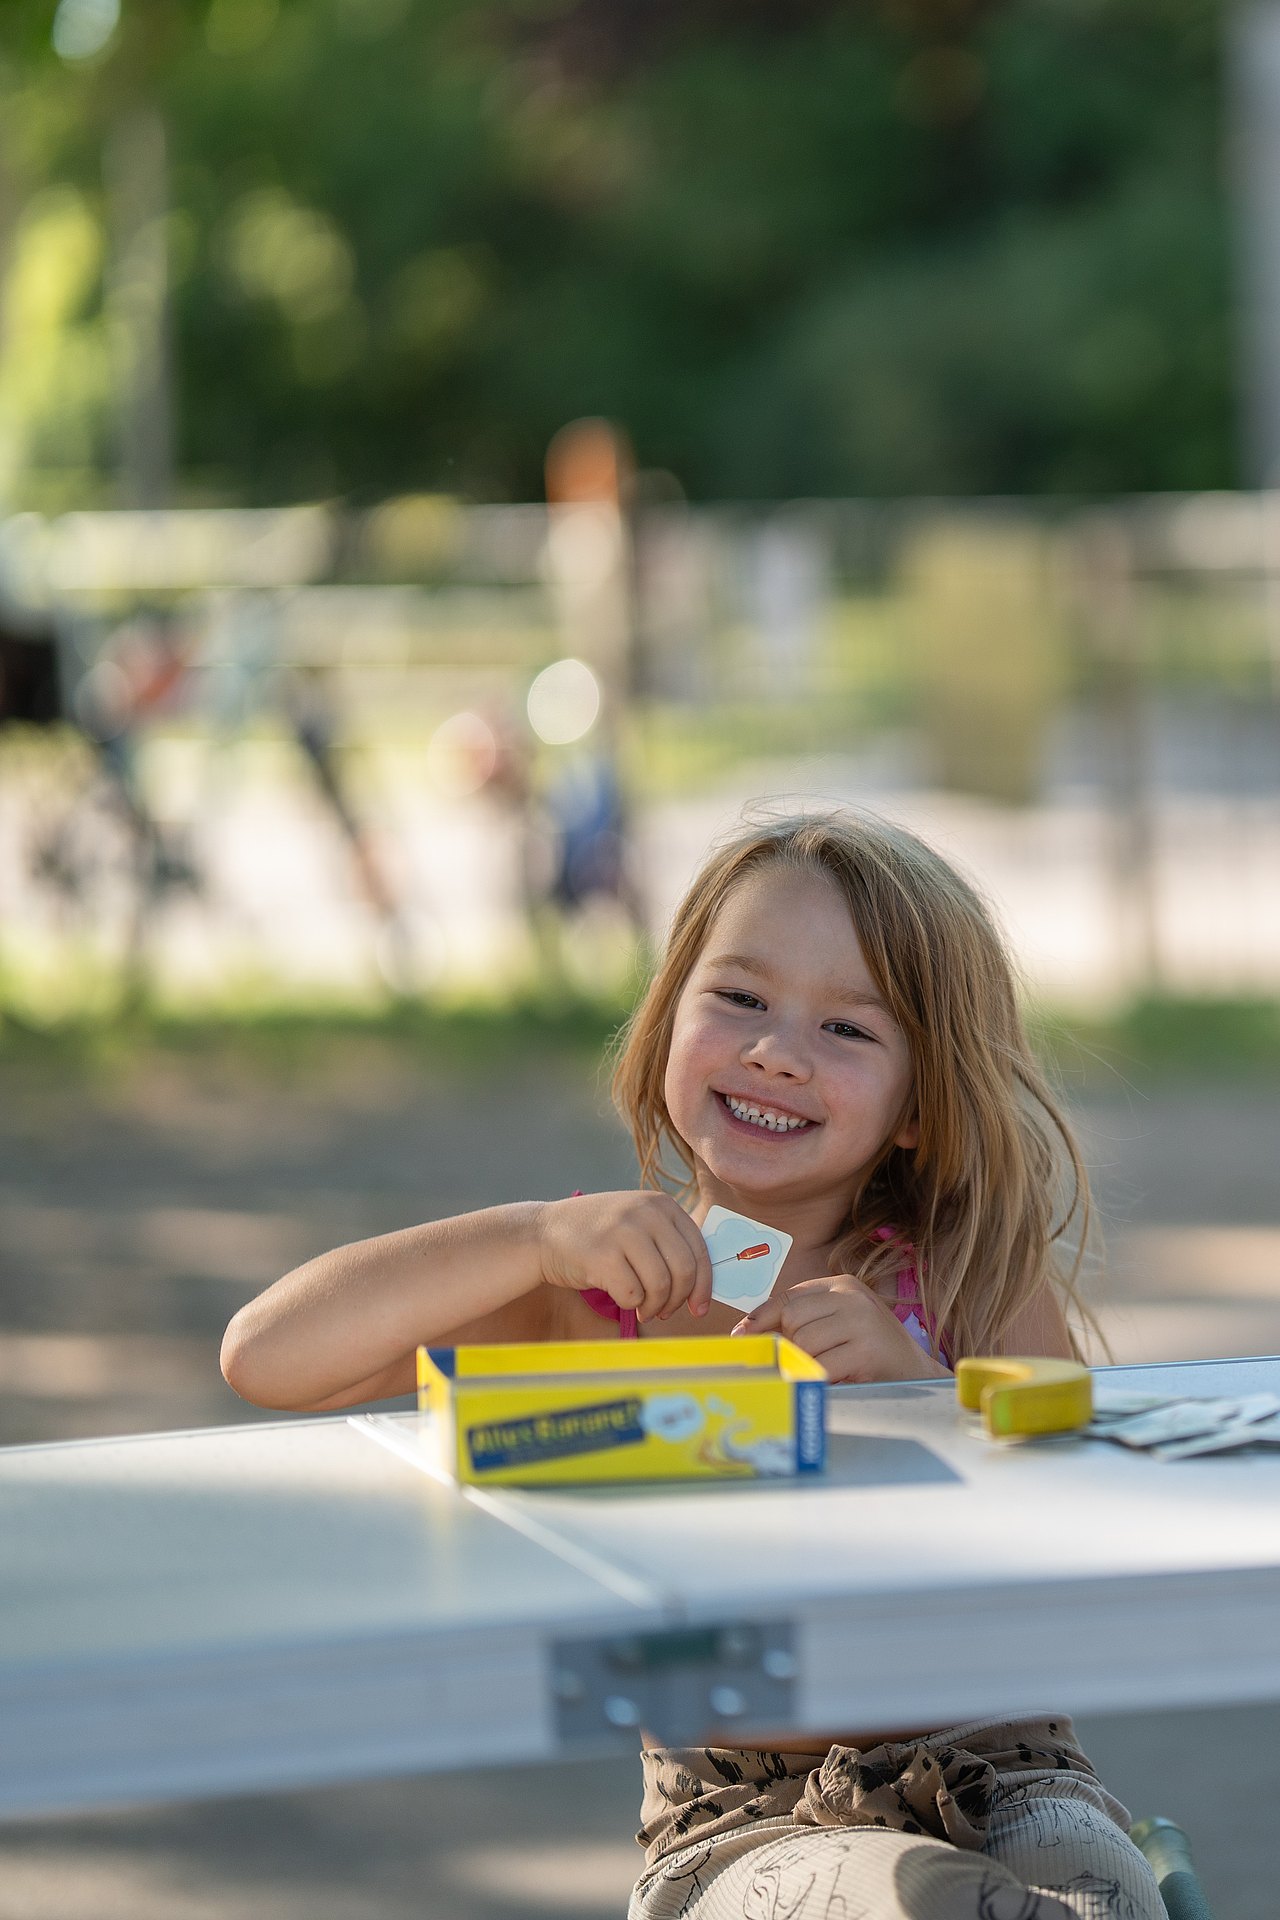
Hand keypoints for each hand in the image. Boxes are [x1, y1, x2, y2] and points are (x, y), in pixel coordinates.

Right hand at [536, 1191, 713, 1323]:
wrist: (543, 1233)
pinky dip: (632, 1306)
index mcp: (661, 1204)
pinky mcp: (603, 1257)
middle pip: (684, 1270)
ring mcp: (623, 1233)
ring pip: (660, 1285)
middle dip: (678, 1300)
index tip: (699, 1307)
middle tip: (666, 1311)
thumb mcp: (637, 1222)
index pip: (699, 1249)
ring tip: (643, 1309)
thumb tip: (703, 1285)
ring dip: (655, 1307)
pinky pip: (633, 1295)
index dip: (704, 1285)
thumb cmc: (597, 1236)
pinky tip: (624, 1301)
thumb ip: (668, 1241)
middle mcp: (646, 1213)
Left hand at [732, 1274, 949, 1382]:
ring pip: (804, 1343)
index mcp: (843, 1285)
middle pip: (792, 1319)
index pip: (789, 1296)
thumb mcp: (840, 1321)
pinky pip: (821, 1366)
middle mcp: (852, 1298)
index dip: (762, 1317)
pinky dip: (820, 1376)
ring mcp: (861, 1322)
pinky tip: (837, 1377)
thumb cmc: (870, 1349)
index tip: (742, 1334)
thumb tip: (748, 1329)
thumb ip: (804, 1317)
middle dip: (791, 1344)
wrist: (917, 1372)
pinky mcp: (865, 1351)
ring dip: (808, 1363)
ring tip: (830, 1368)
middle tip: (807, 1359)